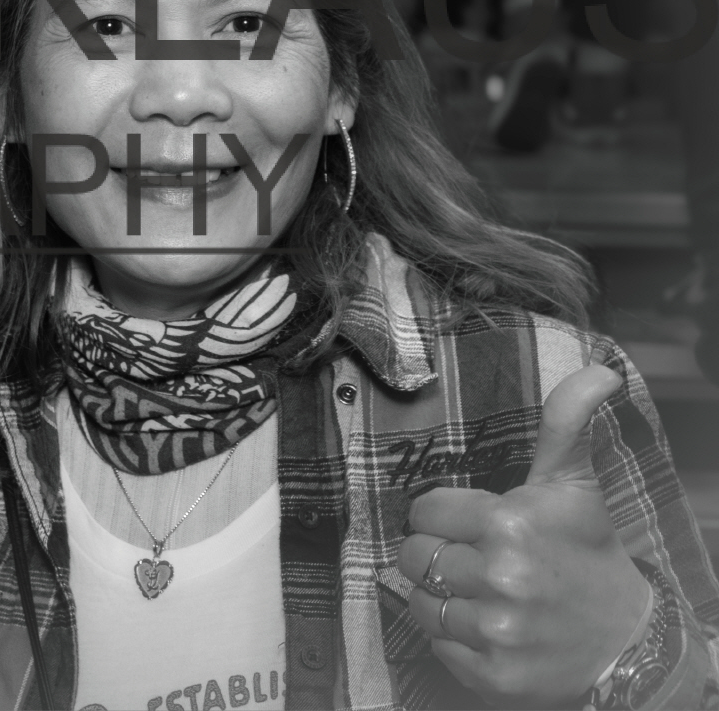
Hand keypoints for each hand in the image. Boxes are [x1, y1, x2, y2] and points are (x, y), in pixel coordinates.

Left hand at [398, 365, 651, 706]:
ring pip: (418, 601)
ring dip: (440, 596)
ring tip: (477, 593)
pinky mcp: (491, 673)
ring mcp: (495, 628)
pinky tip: (484, 627)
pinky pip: (435, 645)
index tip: (467, 524)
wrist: (629, 640)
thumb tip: (599, 370)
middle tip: (469, 560)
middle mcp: (500, 575)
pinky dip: (452, 638)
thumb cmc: (588, 554)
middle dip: (434, 555)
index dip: (440, 517)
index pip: (424, 512)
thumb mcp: (574, 485)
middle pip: (414, 556)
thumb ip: (567, 423)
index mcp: (509, 522)